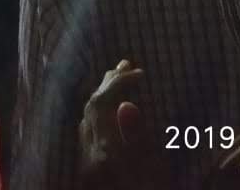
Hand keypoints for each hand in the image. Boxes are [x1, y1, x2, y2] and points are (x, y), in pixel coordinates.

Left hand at [79, 60, 151, 189]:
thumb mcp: (153, 171)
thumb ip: (137, 138)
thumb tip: (126, 105)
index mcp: (104, 152)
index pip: (102, 104)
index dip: (118, 84)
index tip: (139, 72)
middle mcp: (89, 156)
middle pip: (91, 109)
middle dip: (108, 84)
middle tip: (127, 65)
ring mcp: (86, 165)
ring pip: (87, 120)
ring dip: (102, 97)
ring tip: (118, 80)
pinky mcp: (89, 174)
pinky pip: (88, 133)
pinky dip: (98, 115)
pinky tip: (108, 114)